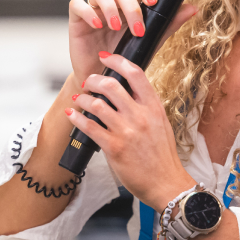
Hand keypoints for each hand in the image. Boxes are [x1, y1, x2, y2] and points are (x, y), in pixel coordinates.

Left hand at [66, 53, 195, 210]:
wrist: (165, 182)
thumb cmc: (162, 155)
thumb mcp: (160, 123)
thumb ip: (145, 106)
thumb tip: (126, 91)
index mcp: (154, 107)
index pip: (135, 74)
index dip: (118, 61)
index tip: (106, 57)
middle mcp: (140, 116)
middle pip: (111, 85)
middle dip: (94, 79)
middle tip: (88, 81)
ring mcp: (127, 132)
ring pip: (97, 105)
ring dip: (83, 99)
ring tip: (79, 99)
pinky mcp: (113, 148)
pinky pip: (89, 127)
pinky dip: (77, 118)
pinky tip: (73, 115)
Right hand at [68, 0, 196, 86]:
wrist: (105, 80)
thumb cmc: (127, 59)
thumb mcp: (151, 41)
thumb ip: (168, 24)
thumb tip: (193, 8)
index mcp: (131, 5)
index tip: (153, 2)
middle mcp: (113, 3)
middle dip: (131, 5)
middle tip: (138, 27)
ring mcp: (94, 9)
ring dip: (110, 5)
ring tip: (116, 26)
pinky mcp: (77, 20)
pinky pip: (77, 4)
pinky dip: (88, 11)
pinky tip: (97, 25)